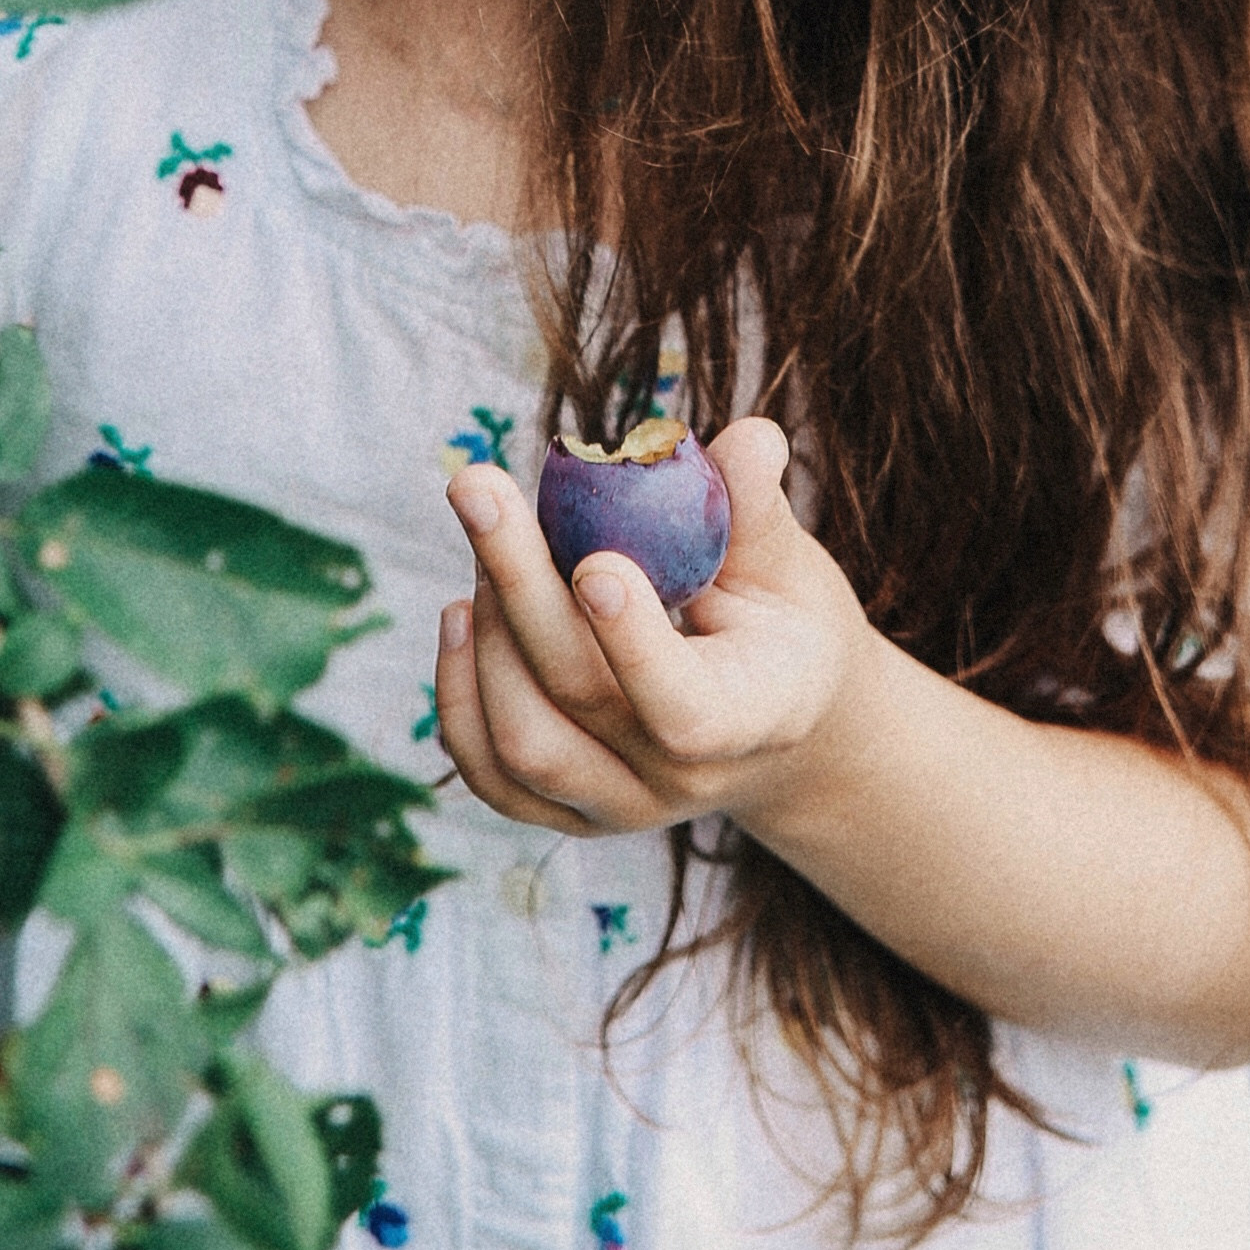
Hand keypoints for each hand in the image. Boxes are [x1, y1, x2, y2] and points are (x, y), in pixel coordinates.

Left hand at [435, 418, 875, 838]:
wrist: (778, 732)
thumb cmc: (783, 626)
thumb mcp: (790, 565)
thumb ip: (758, 508)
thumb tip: (748, 439)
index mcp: (755, 717)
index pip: (686, 711)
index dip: (634, 645)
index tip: (593, 561)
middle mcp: (682, 783)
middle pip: (580, 697)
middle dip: (519, 584)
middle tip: (478, 486)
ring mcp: (621, 807)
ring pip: (521, 741)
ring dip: (489, 633)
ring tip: (488, 546)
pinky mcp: (566, 810)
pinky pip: (488, 773)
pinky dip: (459, 693)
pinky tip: (463, 615)